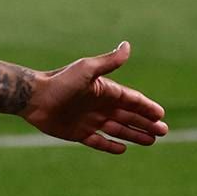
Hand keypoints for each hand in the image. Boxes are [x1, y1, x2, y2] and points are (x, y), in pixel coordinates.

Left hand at [20, 42, 167, 153]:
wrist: (33, 97)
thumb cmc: (60, 81)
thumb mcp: (87, 70)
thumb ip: (109, 62)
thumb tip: (127, 45)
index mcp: (104, 91)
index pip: (132, 100)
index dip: (147, 107)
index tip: (161, 115)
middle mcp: (99, 106)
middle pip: (129, 116)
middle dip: (147, 123)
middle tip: (163, 132)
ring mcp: (89, 120)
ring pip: (118, 130)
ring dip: (135, 135)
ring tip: (152, 141)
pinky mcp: (77, 133)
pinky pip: (98, 141)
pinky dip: (111, 145)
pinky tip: (124, 149)